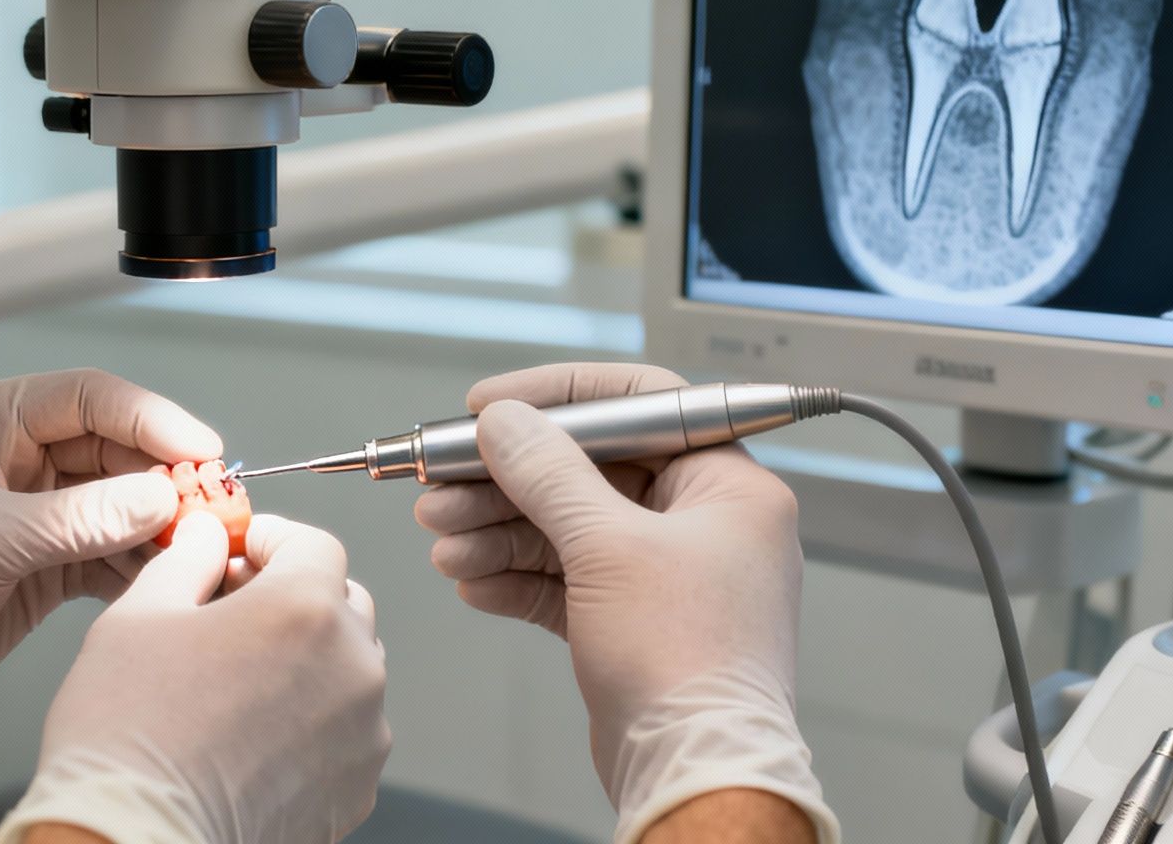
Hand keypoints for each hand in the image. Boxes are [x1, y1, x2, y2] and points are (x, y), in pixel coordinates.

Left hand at [0, 368, 220, 775]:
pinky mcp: (42, 564)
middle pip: (117, 449)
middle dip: (168, 477)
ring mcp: (32, 512)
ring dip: (162, 525)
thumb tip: (162, 496)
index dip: (152, 418)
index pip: (89, 398)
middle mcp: (14, 458)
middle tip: (216, 508)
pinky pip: (110, 553)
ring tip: (203, 548)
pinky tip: (168, 581)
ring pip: (121, 503)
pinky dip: (141, 567)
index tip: (202, 449)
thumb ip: (82, 518)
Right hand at [0, 513, 390, 843]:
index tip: (241, 549)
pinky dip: (313, 719)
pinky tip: (254, 732)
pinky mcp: (356, 787)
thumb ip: (188, 561)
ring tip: (238, 680)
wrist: (135, 840)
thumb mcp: (139, 616)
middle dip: (292, 595)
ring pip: (348, 668)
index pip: (314, 545)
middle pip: (341, 602)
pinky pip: (347, 730)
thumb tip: (208, 539)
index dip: (272, 539)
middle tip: (231, 609)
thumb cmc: (128, 737)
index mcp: (304, 610)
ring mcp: (362, 733)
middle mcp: (351, 667)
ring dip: (307, 659)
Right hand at [414, 362, 838, 843]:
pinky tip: (473, 581)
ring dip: (499, 531)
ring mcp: (668, 578)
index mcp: (728, 487)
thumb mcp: (609, 548)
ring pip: (569, 530)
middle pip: (590, 471)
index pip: (641, 404)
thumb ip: (549, 474)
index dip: (560, 396)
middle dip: (509, 480)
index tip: (494, 402)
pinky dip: (518, 579)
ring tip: (443, 538)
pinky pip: (567, 582)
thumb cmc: (689, 665)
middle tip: (443, 482)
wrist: (694, 775)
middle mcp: (704, 525)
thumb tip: (506, 422)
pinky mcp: (634, 625)